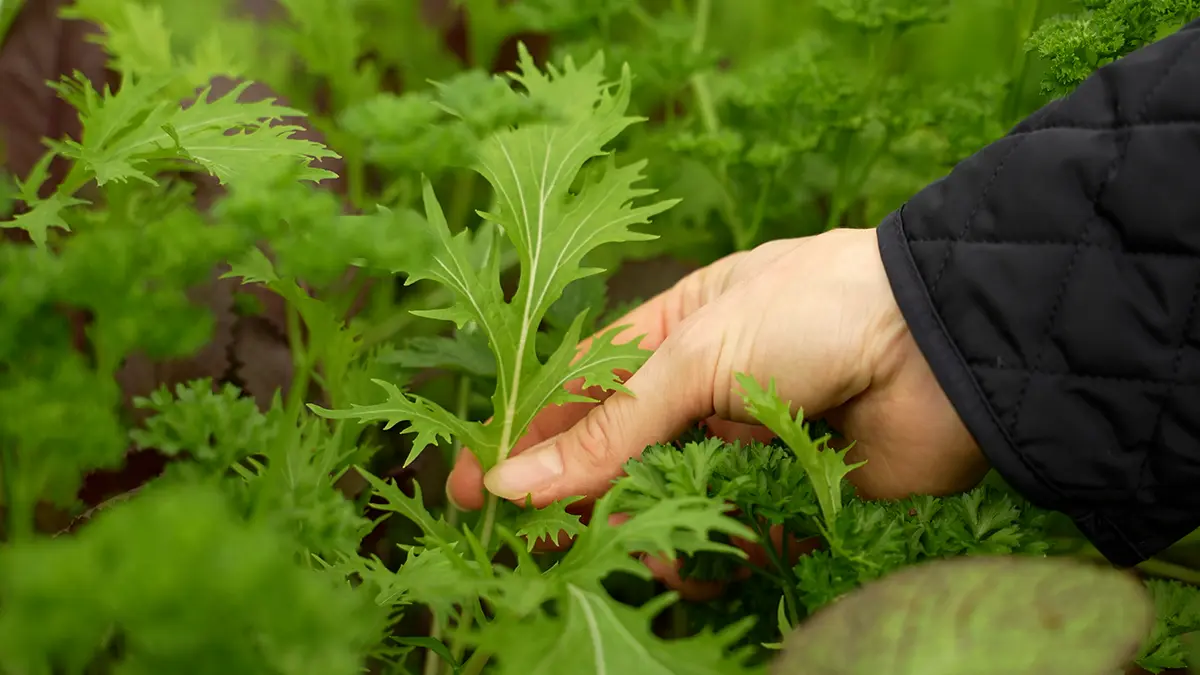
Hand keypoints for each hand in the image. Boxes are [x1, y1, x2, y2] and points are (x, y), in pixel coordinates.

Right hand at [446, 228, 988, 580]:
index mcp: (672, 332)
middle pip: (617, 462)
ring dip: (648, 537)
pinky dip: (713, 560)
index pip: (576, 393)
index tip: (471, 488)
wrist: (945, 346)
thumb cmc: (815, 311)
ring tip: (641, 555)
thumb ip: (610, 430)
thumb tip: (514, 483)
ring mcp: (746, 446)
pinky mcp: (791, 497)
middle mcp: (704, 392)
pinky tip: (701, 569)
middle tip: (538, 550)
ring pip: (669, 509)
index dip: (524, 440)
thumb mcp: (696, 357)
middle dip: (578, 506)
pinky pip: (732, 541)